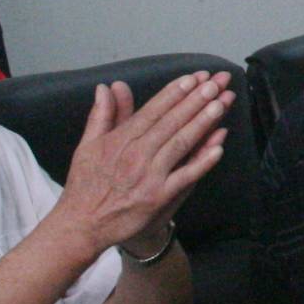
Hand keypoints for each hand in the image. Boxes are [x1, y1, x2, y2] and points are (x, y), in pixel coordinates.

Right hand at [57, 72, 231, 254]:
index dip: (176, 92)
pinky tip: (219, 146)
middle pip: (172, 122)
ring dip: (203, 122)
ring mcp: (149, 176)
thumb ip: (102, 114)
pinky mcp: (158, 198)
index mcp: (120, 140)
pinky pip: (186, 176)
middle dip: (196, 100)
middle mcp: (136, 155)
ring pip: (181, 143)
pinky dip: (203, 161)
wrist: (82, 225)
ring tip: (221, 103)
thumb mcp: (87, 145)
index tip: (195, 77)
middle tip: (217, 81)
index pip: (153, 110)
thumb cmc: (86, 185)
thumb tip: (108, 86)